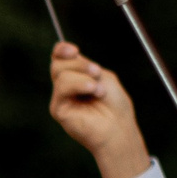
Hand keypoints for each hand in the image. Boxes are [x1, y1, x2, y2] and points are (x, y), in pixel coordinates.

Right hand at [48, 42, 149, 177]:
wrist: (118, 127)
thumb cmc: (115, 105)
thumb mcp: (103, 77)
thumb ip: (85, 66)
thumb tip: (71, 56)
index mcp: (75, 76)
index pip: (59, 58)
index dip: (62, 50)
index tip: (74, 50)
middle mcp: (65, 87)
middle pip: (58, 63)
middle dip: (79, 63)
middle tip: (97, 72)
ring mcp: (61, 98)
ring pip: (60, 74)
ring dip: (83, 76)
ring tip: (98, 89)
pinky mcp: (58, 109)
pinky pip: (61, 88)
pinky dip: (79, 85)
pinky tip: (93, 91)